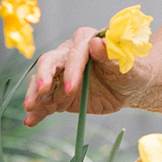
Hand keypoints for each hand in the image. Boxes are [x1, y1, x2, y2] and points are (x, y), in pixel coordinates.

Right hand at [22, 27, 148, 125]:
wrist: (130, 88)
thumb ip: (111, 56)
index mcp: (87, 41)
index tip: (72, 88)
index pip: (75, 52)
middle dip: (44, 77)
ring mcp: (62, 75)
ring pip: (42, 82)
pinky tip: (30, 120)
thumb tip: (96, 42)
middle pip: (50, 62)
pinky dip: (38, 111)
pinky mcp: (59, 93)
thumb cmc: (132, 71)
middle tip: (41, 92)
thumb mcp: (126, 66)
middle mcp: (69, 54)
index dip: (72, 70)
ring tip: (30, 109)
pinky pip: (45, 101)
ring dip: (35, 94)